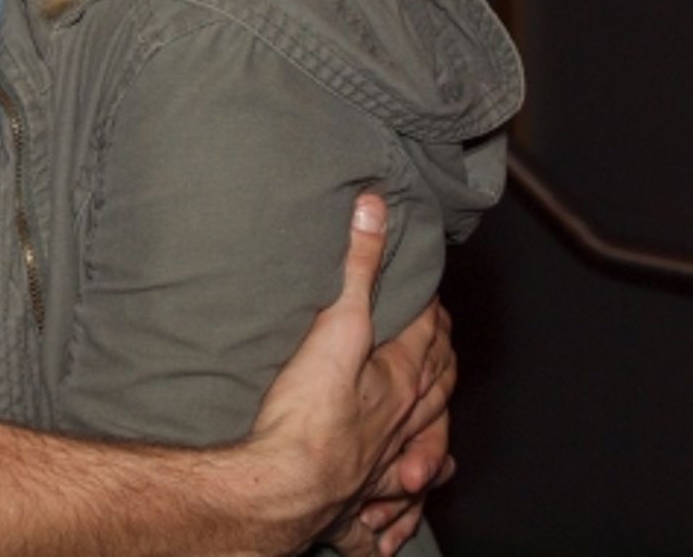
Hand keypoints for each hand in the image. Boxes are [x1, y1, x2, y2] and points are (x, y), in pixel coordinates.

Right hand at [247, 195, 448, 553]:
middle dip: (441, 359)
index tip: (428, 288)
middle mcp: (403, 425)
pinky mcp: (359, 503)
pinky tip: (398, 517)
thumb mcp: (335, 323)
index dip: (430, 307)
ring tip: (443, 440)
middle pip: (436, 388)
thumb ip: (356, 266)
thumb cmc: (308, 411)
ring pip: (425, 448)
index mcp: (402, 380)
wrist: (282, 486)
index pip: (428, 333)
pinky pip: (391, 511)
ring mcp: (385, 466)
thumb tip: (375, 208)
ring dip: (436, 437)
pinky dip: (399, 515)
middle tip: (442, 340)